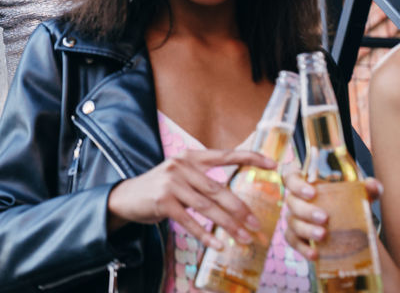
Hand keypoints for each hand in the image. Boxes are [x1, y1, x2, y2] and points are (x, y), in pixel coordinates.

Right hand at [108, 149, 274, 248]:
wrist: (126, 196)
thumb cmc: (160, 188)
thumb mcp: (181, 175)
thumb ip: (203, 180)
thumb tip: (235, 201)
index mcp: (191, 157)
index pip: (226, 155)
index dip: (250, 158)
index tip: (273, 164)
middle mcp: (182, 166)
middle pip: (219, 190)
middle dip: (241, 210)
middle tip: (257, 225)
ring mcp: (171, 183)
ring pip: (207, 207)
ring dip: (228, 226)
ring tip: (244, 238)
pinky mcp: (163, 201)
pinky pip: (190, 221)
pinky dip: (206, 235)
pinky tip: (218, 245)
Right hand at [281, 164, 382, 260]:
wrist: (347, 228)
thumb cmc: (347, 205)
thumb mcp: (359, 196)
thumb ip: (368, 189)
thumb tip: (373, 185)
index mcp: (306, 185)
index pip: (290, 178)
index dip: (296, 184)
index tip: (312, 192)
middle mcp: (296, 201)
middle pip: (292, 202)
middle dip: (306, 210)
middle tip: (324, 218)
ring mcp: (294, 219)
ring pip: (292, 223)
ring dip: (306, 229)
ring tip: (323, 235)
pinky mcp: (296, 237)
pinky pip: (294, 242)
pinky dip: (303, 248)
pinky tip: (315, 254)